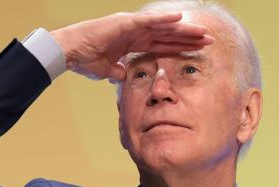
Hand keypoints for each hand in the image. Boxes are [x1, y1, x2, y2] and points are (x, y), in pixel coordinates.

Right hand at [50, 12, 213, 81]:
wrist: (69, 53)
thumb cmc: (84, 60)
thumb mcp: (107, 70)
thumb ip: (117, 72)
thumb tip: (123, 77)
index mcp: (133, 42)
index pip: (163, 44)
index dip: (181, 46)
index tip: (197, 50)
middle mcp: (135, 31)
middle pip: (168, 34)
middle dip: (189, 37)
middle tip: (209, 40)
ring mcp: (131, 25)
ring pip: (164, 27)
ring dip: (184, 29)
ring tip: (202, 32)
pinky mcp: (125, 23)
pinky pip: (149, 21)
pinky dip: (164, 19)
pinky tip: (180, 18)